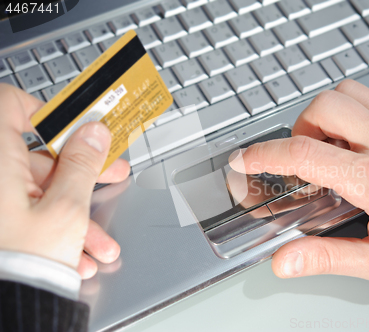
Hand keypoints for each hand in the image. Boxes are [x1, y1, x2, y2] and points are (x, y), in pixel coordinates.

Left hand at [0, 83, 129, 278]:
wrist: (5, 314)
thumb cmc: (23, 264)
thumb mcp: (67, 210)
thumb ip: (83, 164)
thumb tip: (92, 132)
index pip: (12, 106)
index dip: (48, 113)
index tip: (77, 127)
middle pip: (40, 157)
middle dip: (82, 171)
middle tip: (111, 174)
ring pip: (41, 194)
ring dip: (76, 214)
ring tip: (100, 242)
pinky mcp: (1, 222)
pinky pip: (30, 216)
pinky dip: (56, 231)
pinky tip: (77, 256)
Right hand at [229, 80, 368, 281]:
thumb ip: (328, 257)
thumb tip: (285, 262)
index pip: (304, 154)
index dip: (264, 154)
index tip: (246, 158)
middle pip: (322, 109)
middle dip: (299, 129)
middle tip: (305, 156)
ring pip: (343, 92)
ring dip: (324, 115)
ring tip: (329, 144)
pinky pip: (367, 93)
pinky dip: (348, 106)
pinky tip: (352, 133)